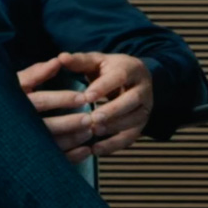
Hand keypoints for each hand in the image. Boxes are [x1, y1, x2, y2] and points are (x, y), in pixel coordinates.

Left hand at [26, 51, 152, 161]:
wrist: (132, 80)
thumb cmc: (108, 70)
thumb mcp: (96, 61)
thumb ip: (79, 61)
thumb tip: (61, 57)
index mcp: (130, 69)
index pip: (119, 77)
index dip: (103, 87)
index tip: (86, 97)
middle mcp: (142, 88)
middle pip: (131, 100)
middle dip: (112, 110)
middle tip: (93, 118)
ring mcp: (145, 107)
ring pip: (134, 119)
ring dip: (114, 127)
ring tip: (94, 132)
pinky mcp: (142, 124)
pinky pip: (131, 137)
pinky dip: (114, 145)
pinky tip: (96, 150)